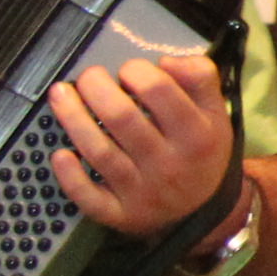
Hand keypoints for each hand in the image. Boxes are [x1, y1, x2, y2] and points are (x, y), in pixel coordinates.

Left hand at [47, 50, 234, 239]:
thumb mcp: (215, 113)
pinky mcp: (121, 214)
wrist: (203, 209)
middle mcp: (171, 164)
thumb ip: (200, 78)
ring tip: (61, 94)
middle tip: (89, 77)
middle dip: (95, 87)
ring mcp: (144, 192)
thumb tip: (166, 61)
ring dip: (71, 118)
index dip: (136, 71)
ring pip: (99, 152)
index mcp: (198, 135)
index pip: (160, 90)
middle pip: (121, 117)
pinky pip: (89, 197)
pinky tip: (60, 154)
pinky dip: (69, 176)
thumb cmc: (201, 151)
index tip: (129, 71)